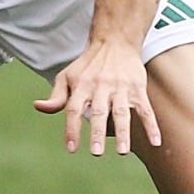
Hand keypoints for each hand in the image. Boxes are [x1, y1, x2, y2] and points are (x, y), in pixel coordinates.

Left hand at [33, 39, 160, 155]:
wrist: (115, 40)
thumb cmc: (87, 65)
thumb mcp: (67, 76)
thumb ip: (56, 96)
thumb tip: (37, 107)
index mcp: (81, 85)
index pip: (73, 109)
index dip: (71, 129)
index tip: (71, 148)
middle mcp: (101, 86)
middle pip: (98, 111)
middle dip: (97, 132)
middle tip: (96, 153)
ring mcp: (121, 88)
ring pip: (122, 112)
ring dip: (124, 132)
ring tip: (123, 152)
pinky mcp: (138, 89)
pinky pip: (146, 110)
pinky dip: (151, 126)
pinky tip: (156, 142)